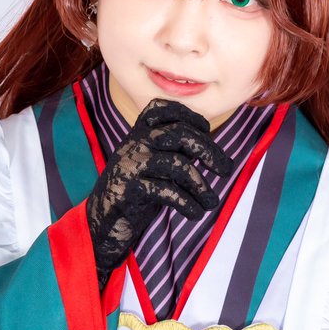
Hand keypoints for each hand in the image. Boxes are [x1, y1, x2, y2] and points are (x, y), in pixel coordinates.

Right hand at [85, 98, 234, 288]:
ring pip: (177, 164)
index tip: (207, 132)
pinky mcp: (129, 189)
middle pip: (179, 134)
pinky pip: (167, 191)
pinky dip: (187, 203)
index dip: (191, 117)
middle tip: (226, 169)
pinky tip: (195, 213)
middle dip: (209, 150)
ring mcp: (131, 164)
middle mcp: (134, 143)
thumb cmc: (135, 191)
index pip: (164, 109)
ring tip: (211, 203)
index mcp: (138, 132)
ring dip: (202, 186)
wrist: (102, 220)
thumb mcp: (153, 163)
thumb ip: (173, 151)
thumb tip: (211, 149)